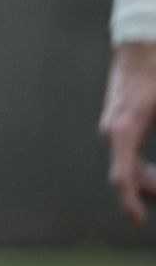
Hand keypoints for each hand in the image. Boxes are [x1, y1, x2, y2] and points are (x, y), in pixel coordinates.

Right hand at [100, 41, 155, 224]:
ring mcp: (113, 129)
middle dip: (153, 192)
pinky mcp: (119, 126)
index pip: (122, 176)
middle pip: (130, 178)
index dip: (130, 201)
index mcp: (125, 130)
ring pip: (130, 169)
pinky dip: (147, 170)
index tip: (138, 220)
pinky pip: (130, 158)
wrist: (142, 45)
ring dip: (151, 181)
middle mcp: (113, 132)